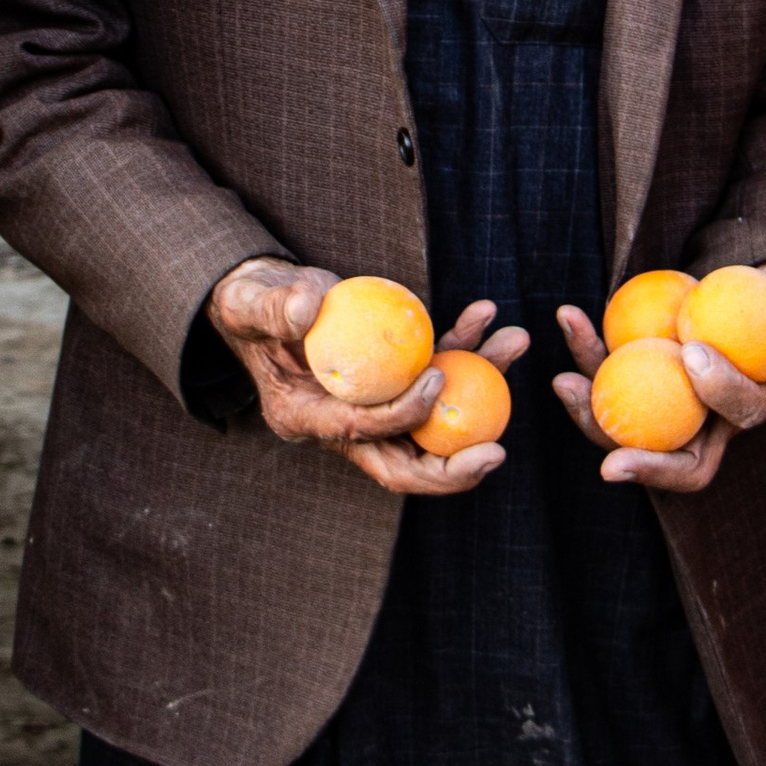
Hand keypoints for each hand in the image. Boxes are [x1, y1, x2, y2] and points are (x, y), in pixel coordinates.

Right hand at [206, 263, 528, 495]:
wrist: (265, 297)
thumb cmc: (253, 301)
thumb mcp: (251, 300)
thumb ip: (275, 307)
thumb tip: (306, 308)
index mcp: (305, 419)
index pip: (358, 433)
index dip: (400, 417)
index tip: (437, 381)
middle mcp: (343, 426)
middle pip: (403, 464)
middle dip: (453, 468)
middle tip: (497, 452)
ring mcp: (373, 408)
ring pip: (433, 417)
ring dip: (482, 381)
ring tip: (514, 339)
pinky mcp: (393, 382)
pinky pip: (436, 374)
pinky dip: (465, 348)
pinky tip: (485, 315)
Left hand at [551, 251, 765, 494]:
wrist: (755, 292)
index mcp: (761, 399)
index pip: (742, 413)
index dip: (720, 391)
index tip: (693, 352)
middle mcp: (716, 420)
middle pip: (682, 462)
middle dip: (645, 465)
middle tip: (611, 461)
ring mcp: (675, 408)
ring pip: (632, 432)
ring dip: (593, 414)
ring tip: (564, 381)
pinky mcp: (643, 385)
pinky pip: (609, 382)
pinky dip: (586, 357)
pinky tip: (569, 318)